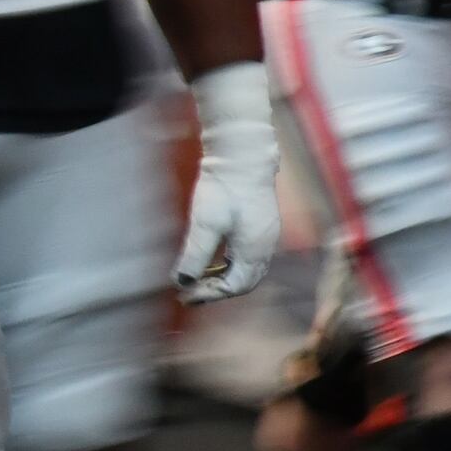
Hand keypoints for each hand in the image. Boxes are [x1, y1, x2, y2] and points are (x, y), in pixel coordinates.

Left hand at [173, 64, 281, 303]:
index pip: (234, 287)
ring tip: (201, 276)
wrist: (244, 155)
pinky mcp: (264, 224)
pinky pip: (251, 256)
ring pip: (249, 270)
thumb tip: (183, 282)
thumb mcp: (205, 224)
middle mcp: (266, 247)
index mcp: (255, 251)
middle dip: (218, 290)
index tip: (184, 293)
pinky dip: (232, 265)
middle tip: (191, 291)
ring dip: (225, 278)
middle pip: (245, 282)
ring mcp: (267, 235)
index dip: (209, 294)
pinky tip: (216, 257)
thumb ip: (195, 256)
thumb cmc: (225, 189)